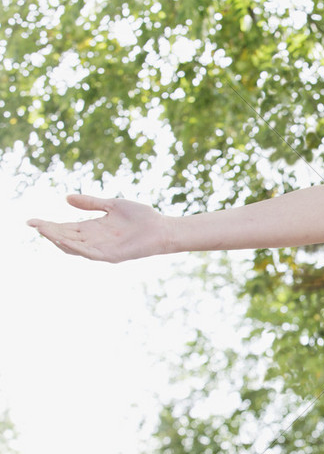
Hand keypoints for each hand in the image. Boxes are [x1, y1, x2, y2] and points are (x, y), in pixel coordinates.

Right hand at [27, 194, 170, 262]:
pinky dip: (77, 248)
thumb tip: (66, 198)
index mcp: (94, 228)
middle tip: (33, 224)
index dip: (49, 225)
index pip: (66, 228)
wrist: (162, 227)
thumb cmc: (141, 217)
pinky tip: (65, 241)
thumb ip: (91, 203)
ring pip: (74, 247)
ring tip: (44, 230)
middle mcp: (95, 240)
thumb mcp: (111, 205)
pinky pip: (90, 254)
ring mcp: (103, 249)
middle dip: (49, 232)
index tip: (31, 220)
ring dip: (58, 239)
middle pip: (66, 238)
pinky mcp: (112, 256)